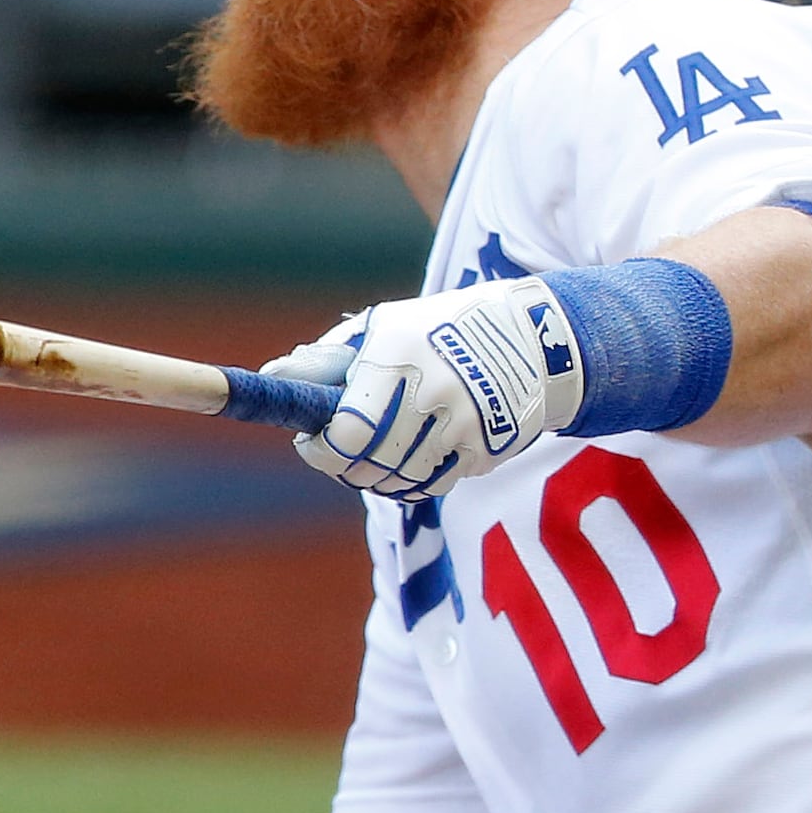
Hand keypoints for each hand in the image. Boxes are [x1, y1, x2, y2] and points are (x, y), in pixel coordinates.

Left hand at [261, 276, 583, 500]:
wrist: (536, 337)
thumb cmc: (440, 330)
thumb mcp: (385, 326)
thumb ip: (329, 358)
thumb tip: (274, 377)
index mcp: (398, 355)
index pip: (345, 430)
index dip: (320, 448)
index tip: (310, 441)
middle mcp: (432, 391)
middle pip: (368, 464)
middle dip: (343, 466)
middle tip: (338, 454)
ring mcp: (464, 424)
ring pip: (399, 481)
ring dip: (377, 476)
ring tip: (376, 452)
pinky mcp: (487, 449)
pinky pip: (433, 485)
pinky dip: (413, 481)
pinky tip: (412, 457)